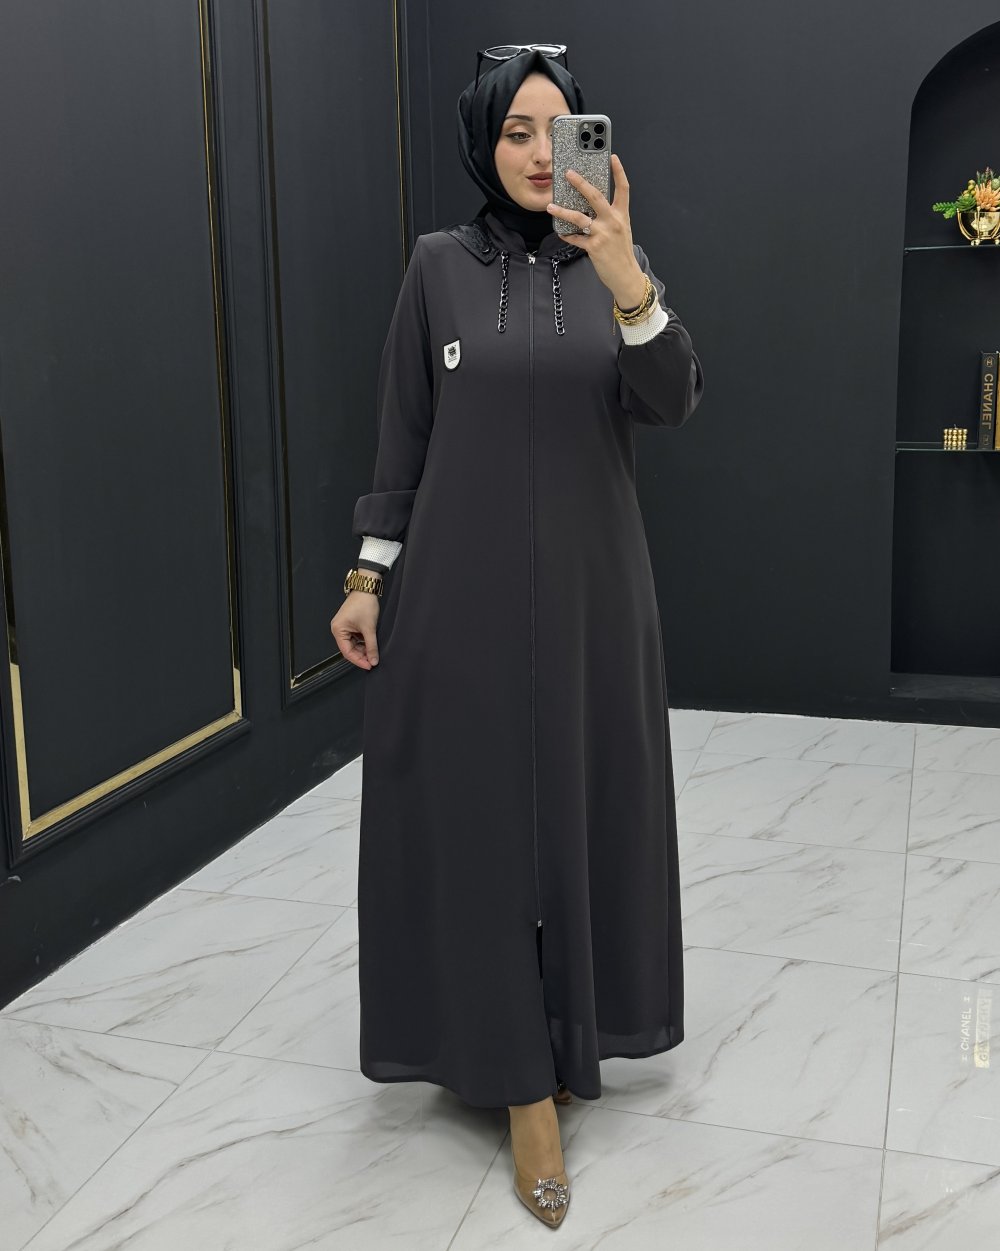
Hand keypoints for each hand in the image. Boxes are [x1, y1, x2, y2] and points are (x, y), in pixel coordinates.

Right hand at [331, 591, 380, 668]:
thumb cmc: (364, 604)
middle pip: (349, 649)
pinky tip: (371, 646)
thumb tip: (374, 660)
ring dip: (363, 650)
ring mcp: (344, 627)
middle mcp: (338, 629)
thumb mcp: (369, 628)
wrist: (366, 589)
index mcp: (338, 630)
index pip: (346, 651)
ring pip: (353, 644)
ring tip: (373, 655)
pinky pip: (355, 638)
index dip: (358, 660)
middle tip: (372, 661)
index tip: (369, 666)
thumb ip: (371, 646)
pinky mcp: (350, 624)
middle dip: (361, 655)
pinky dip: (363, 643)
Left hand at [546, 153, 646, 307]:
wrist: (626, 276)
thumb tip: (590, 206)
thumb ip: (609, 216)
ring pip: (580, 218)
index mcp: (621, 215)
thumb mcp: (621, 230)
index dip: (619, 172)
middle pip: (596, 197)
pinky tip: (560, 231)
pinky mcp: (594, 247)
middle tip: (568, 173)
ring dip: (563, 211)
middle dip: (581, 183)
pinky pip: (575, 238)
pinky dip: (566, 234)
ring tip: (551, 207)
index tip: (613, 157)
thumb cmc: (621, 252)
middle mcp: (613, 222)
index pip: (623, 189)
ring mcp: (603, 234)